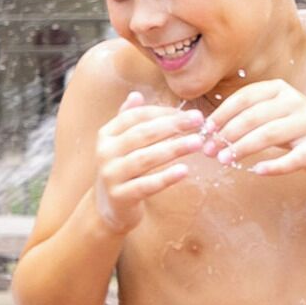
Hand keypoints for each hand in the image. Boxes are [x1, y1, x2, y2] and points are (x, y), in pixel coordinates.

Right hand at [91, 91, 206, 235]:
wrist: (108, 209)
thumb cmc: (123, 171)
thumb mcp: (120, 145)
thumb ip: (127, 120)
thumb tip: (136, 95)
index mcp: (107, 135)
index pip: (137, 117)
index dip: (164, 113)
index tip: (190, 113)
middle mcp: (105, 152)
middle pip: (142, 135)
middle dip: (173, 126)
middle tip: (199, 122)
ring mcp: (111, 175)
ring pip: (145, 158)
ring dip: (173, 149)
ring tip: (198, 143)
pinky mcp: (120, 197)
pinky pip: (146, 185)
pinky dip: (166, 178)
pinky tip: (185, 171)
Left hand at [199, 78, 305, 177]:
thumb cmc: (289, 130)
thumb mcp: (270, 114)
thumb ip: (245, 116)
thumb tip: (208, 130)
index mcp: (279, 88)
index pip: (245, 97)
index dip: (223, 113)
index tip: (206, 130)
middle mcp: (295, 101)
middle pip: (254, 117)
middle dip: (228, 134)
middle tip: (210, 151)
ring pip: (270, 134)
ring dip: (243, 148)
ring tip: (224, 160)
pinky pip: (293, 159)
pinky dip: (274, 166)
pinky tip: (257, 171)